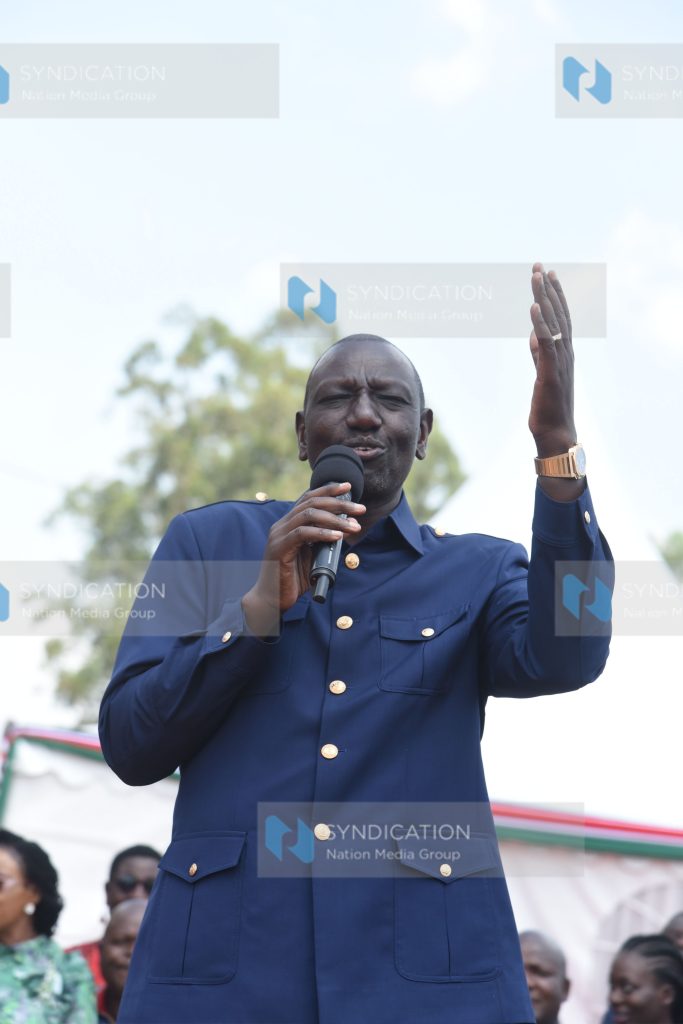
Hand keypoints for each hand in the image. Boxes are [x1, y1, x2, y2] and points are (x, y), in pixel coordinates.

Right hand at [241, 483, 365, 635]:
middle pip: (312, 503)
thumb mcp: (311, 556)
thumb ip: (322, 542)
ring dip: (336, 519)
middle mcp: (281, 525)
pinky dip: (322, 533)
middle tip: (360, 509)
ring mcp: (278, 535)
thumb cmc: (292, 579)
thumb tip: (343, 531)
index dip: (328, 490)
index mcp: (288, 524)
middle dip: (339, 503)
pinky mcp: (279, 548)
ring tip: (354, 526)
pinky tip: (337, 537)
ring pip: (309, 515)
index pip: (308, 498)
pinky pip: (303, 534)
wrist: (272, 600)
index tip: (348, 487)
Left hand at [528, 262, 576, 457]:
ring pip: (553, 324)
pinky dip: (541, 324)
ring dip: (545, 299)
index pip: (561, 318)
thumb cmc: (549, 406)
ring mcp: (560, 362)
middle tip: (539, 267)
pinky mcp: (551, 373)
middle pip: (558, 315)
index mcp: (564, 353)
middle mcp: (566, 353)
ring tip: (537, 278)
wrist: (555, 433)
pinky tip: (534, 308)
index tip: (547, 275)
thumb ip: (539, 354)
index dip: (555, 295)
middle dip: (548, 290)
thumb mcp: (542, 374)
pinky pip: (546, 344)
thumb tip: (533, 336)